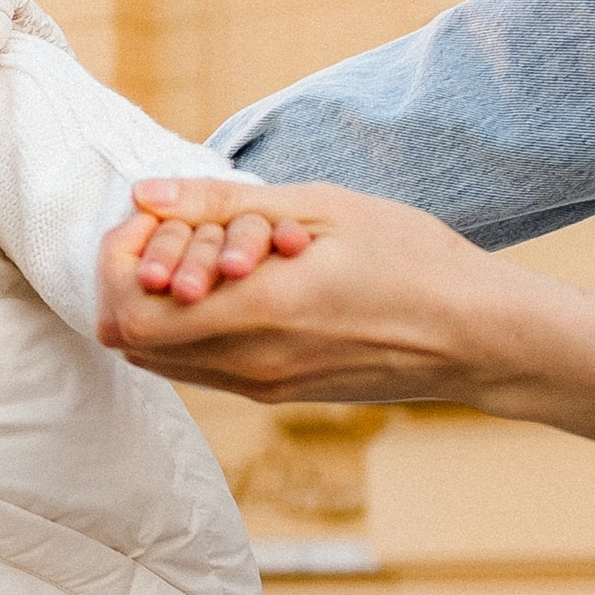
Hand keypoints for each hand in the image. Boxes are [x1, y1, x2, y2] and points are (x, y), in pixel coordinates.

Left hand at [95, 174, 594, 446]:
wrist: (477, 339)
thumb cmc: (411, 260)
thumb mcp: (320, 208)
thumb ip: (223, 205)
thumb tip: (145, 197)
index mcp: (257, 313)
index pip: (128, 313)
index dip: (118, 263)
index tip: (152, 220)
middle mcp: (247, 364)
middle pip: (132, 339)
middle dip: (133, 280)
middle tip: (178, 230)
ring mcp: (261, 388)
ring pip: (161, 359)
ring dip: (162, 305)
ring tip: (212, 253)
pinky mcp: (277, 396)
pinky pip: (200, 367)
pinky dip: (193, 326)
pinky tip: (238, 283)